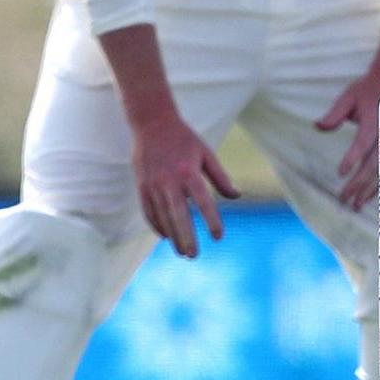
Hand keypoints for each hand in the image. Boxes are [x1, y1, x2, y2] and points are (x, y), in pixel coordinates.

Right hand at [130, 109, 238, 258]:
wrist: (152, 123)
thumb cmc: (185, 139)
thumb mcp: (206, 154)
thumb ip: (220, 177)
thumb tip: (237, 196)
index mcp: (188, 171)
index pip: (203, 201)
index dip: (211, 220)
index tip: (218, 237)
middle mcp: (169, 180)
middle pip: (178, 214)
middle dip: (186, 237)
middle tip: (194, 256)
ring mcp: (152, 184)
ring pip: (162, 216)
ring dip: (172, 236)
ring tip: (183, 252)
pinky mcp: (141, 186)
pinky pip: (148, 211)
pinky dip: (157, 225)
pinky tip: (166, 237)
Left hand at [316, 40, 379, 209]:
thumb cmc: (367, 90)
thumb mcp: (348, 96)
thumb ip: (335, 113)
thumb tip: (318, 126)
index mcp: (374, 122)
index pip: (362, 143)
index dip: (353, 158)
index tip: (341, 172)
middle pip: (373, 164)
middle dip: (358, 184)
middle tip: (344, 198)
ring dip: (368, 190)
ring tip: (355, 205)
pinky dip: (377, 184)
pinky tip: (367, 196)